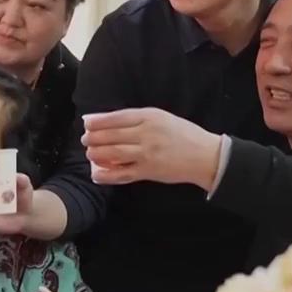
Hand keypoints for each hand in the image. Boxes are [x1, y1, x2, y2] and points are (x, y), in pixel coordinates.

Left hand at [82, 108, 222, 189]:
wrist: (205, 155)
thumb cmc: (183, 134)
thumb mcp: (162, 117)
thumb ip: (138, 118)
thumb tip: (110, 120)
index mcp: (149, 117)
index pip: (116, 118)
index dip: (98, 121)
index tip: (87, 123)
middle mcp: (146, 134)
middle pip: (111, 135)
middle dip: (93, 138)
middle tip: (85, 140)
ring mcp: (146, 154)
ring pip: (112, 154)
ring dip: (96, 154)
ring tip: (90, 153)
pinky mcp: (148, 171)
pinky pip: (122, 174)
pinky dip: (106, 175)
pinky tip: (96, 174)